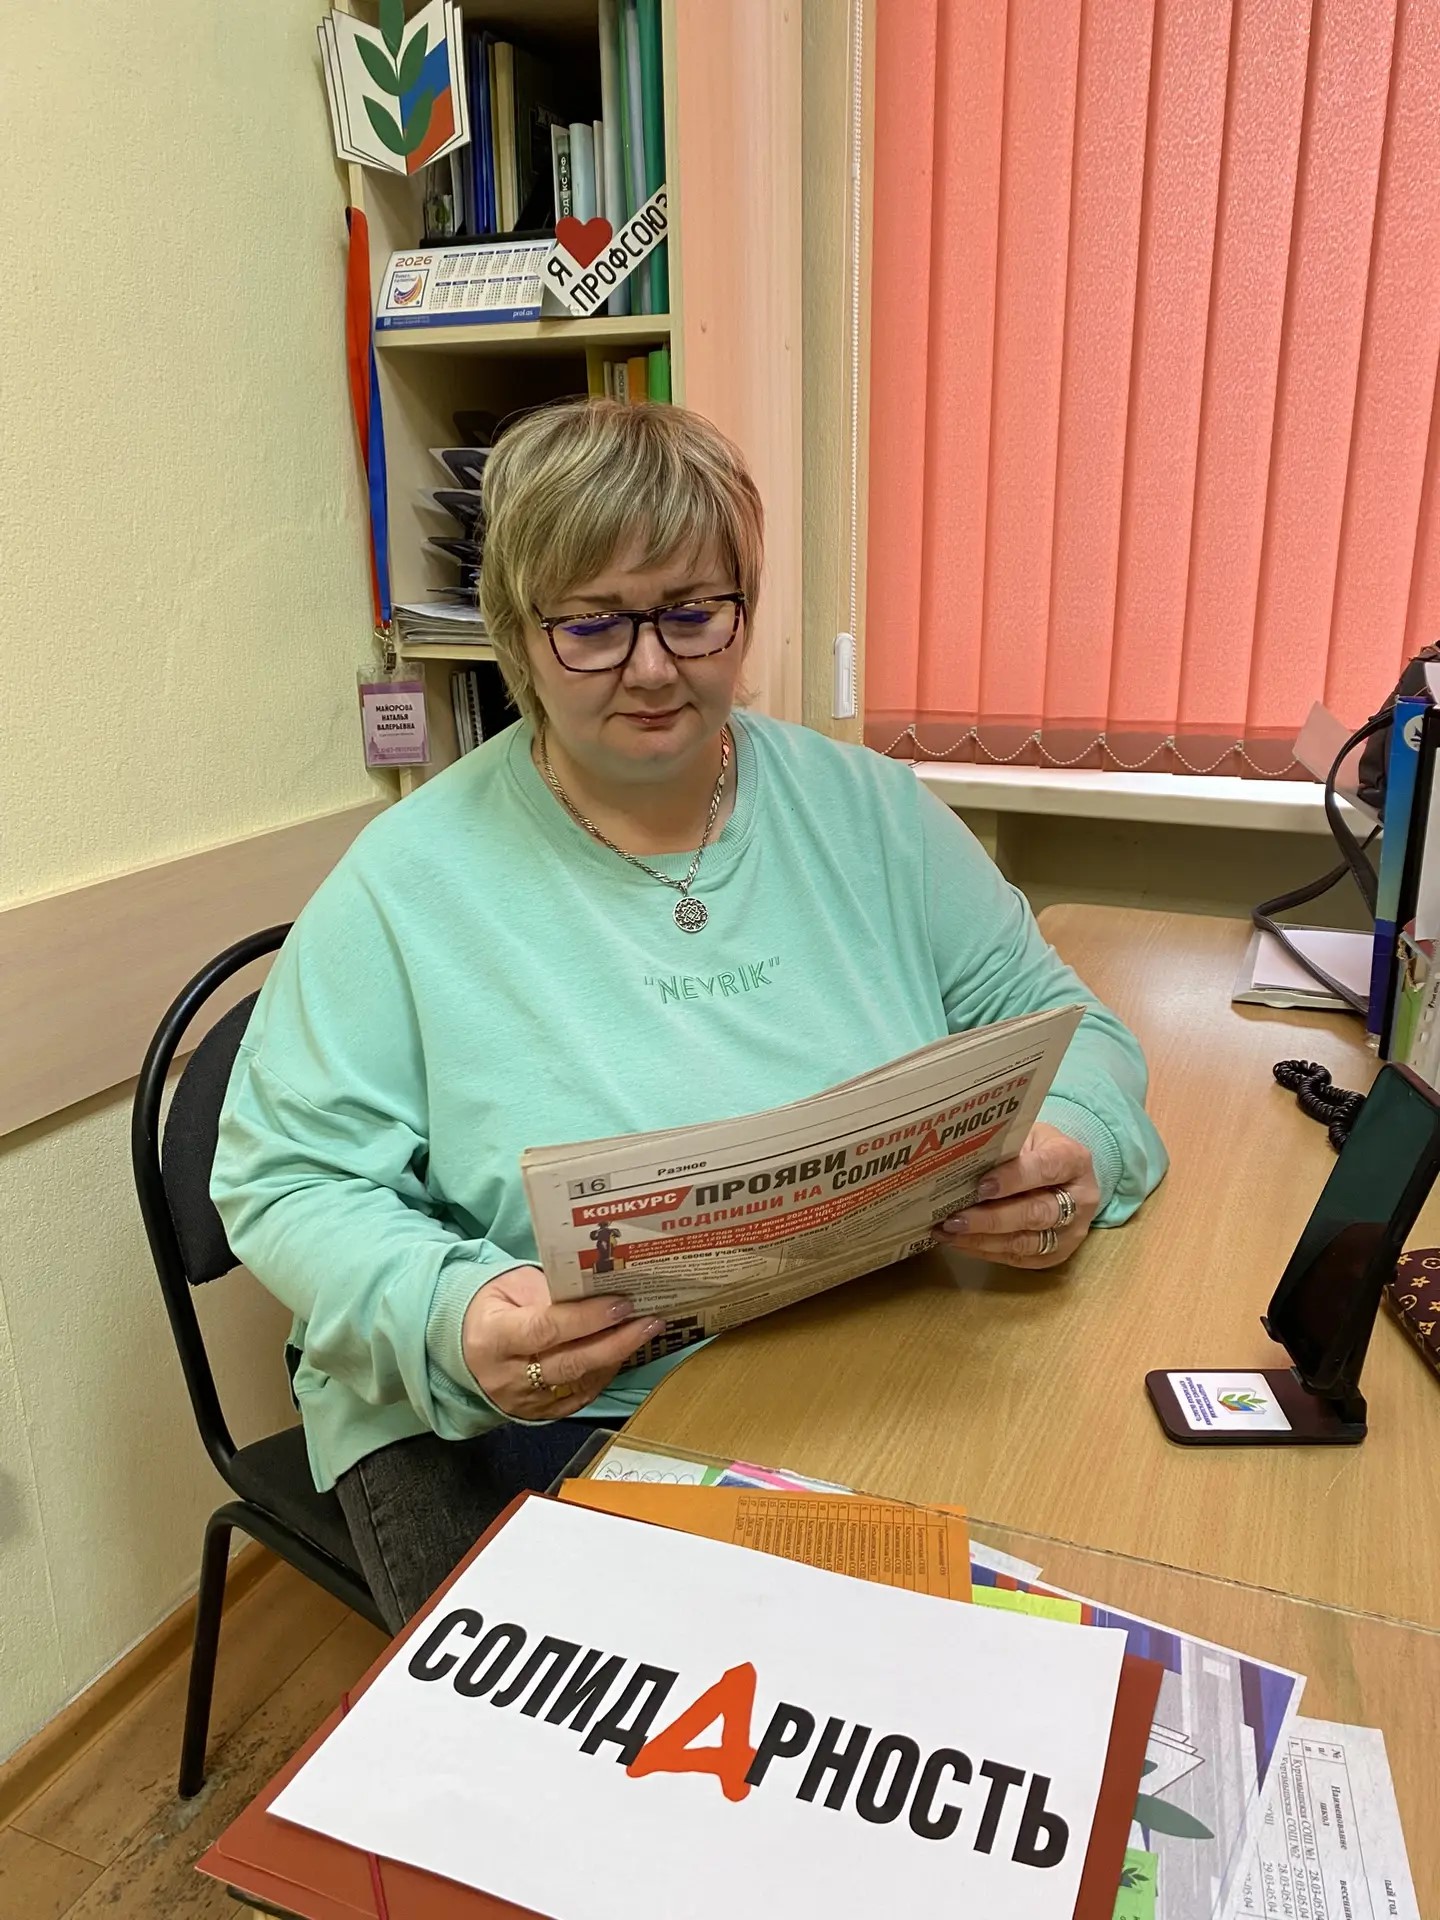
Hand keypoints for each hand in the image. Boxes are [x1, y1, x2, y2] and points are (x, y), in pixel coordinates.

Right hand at [461, 1266, 663, 1419]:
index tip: (621, 1304)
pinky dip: (604, 1374)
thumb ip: (550, 1292)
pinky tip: (622, 1353)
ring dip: (616, 1358)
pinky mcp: (538, 1414)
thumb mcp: (512, 1286)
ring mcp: (523, 1401)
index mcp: (494, 1337)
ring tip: (644, 1332)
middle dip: (615, 1342)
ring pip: (579, 1384)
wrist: (467, 1348)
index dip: (587, 1319)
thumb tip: (598, 1294)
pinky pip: (580, 1398)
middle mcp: (507, 1376)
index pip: (546, 1329)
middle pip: (569, 1364)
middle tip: (649, 1322)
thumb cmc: (494, 1307)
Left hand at [936, 1123, 1098, 1269]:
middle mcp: (1080, 1199)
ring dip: (982, 1240)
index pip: (1046, 1169)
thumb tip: (958, 1164)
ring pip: (1026, 1242)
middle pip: (1036, 1213)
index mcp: (1074, 1160)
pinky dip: (985, 1251)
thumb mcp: (1027, 1137)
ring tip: (948, 1233)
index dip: (1013, 1178)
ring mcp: (1071, 1232)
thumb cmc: (1038, 1151)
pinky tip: (960, 1243)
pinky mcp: (1057, 1254)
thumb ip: (1003, 1149)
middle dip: (991, 1218)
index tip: (981, 1186)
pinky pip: (1019, 1258)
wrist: (1063, 1175)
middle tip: (955, 1218)